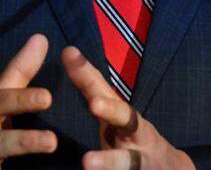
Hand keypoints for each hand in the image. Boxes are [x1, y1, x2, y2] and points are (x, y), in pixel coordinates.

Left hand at [61, 47, 193, 169]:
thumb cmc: (134, 138)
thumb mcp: (116, 115)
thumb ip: (93, 89)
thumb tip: (68, 52)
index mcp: (124, 116)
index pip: (102, 88)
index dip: (86, 73)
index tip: (69, 54)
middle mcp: (136, 133)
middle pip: (126, 118)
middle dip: (111, 109)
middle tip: (94, 104)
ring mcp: (142, 158)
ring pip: (127, 160)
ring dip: (108, 161)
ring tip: (87, 162)